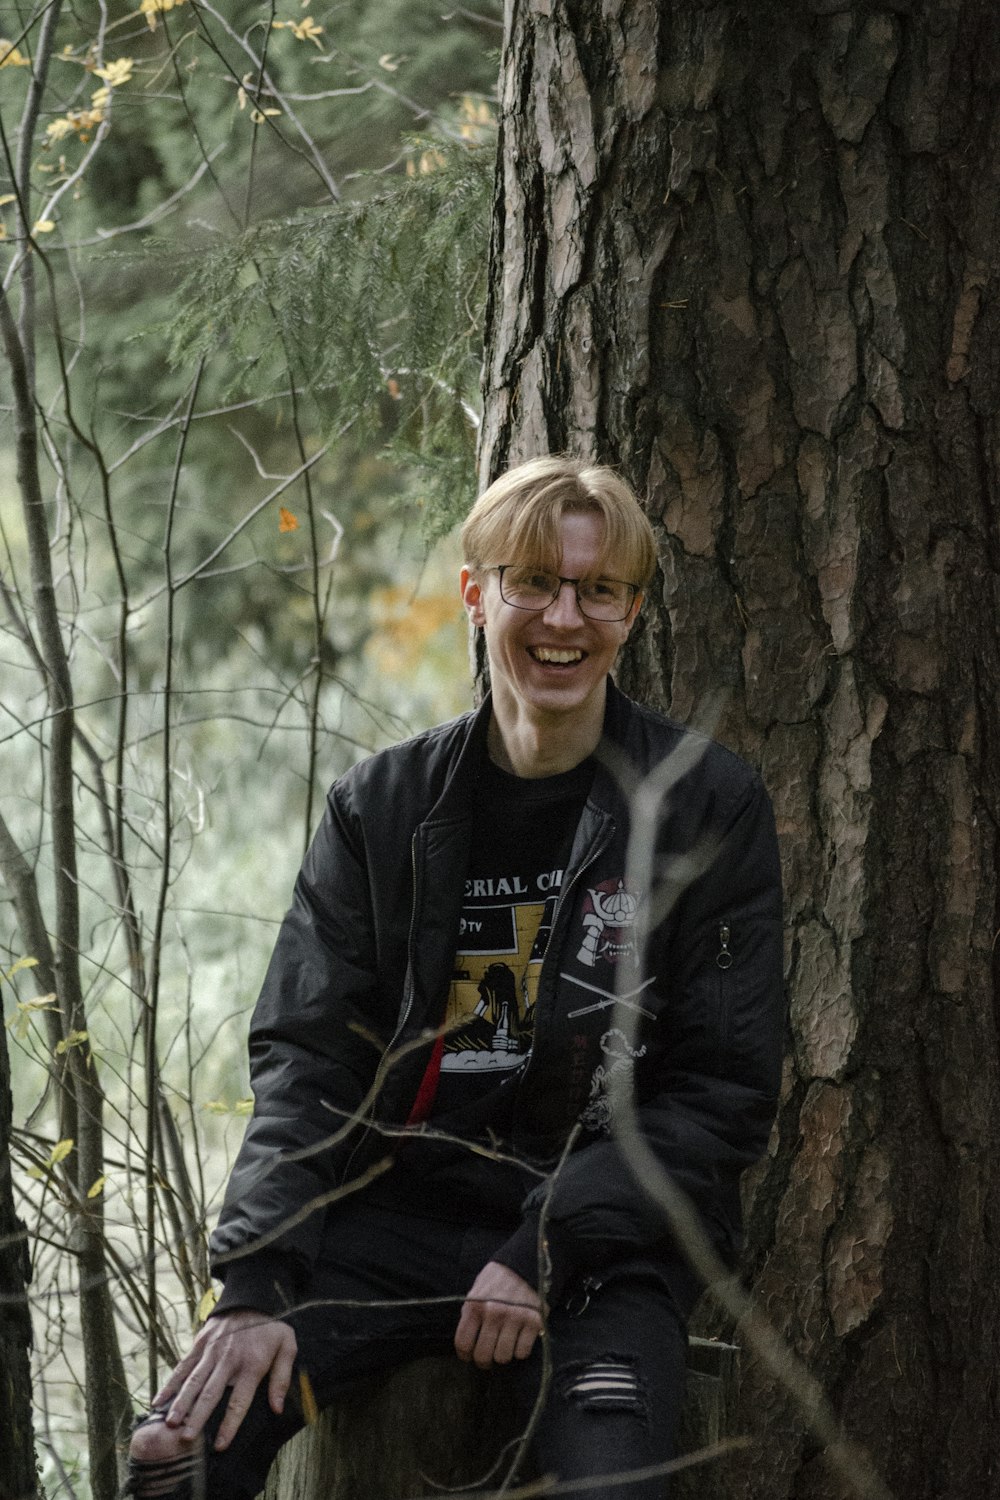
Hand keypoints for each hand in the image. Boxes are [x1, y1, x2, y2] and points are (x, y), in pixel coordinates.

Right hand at [154, 1307, 296, 1450]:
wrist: (252, 1296)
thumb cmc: (271, 1327)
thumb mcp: (287, 1346)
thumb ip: (282, 1378)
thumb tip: (277, 1409)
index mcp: (251, 1365)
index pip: (239, 1401)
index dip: (230, 1424)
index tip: (220, 1446)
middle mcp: (229, 1360)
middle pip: (210, 1393)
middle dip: (198, 1417)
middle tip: (185, 1438)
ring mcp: (212, 1351)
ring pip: (193, 1381)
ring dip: (181, 1403)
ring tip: (170, 1423)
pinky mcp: (200, 1344)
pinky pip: (183, 1366)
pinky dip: (170, 1384)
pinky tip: (158, 1401)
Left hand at [454, 1261, 542, 1368]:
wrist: (528, 1261)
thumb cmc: (499, 1277)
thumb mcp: (478, 1289)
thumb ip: (471, 1312)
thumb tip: (467, 1338)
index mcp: (475, 1305)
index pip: (463, 1343)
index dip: (464, 1355)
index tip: (469, 1356)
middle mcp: (494, 1313)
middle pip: (483, 1355)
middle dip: (483, 1361)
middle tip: (487, 1357)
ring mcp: (515, 1318)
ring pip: (503, 1357)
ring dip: (503, 1355)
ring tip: (504, 1345)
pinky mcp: (534, 1322)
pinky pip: (523, 1352)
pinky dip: (520, 1350)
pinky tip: (519, 1339)